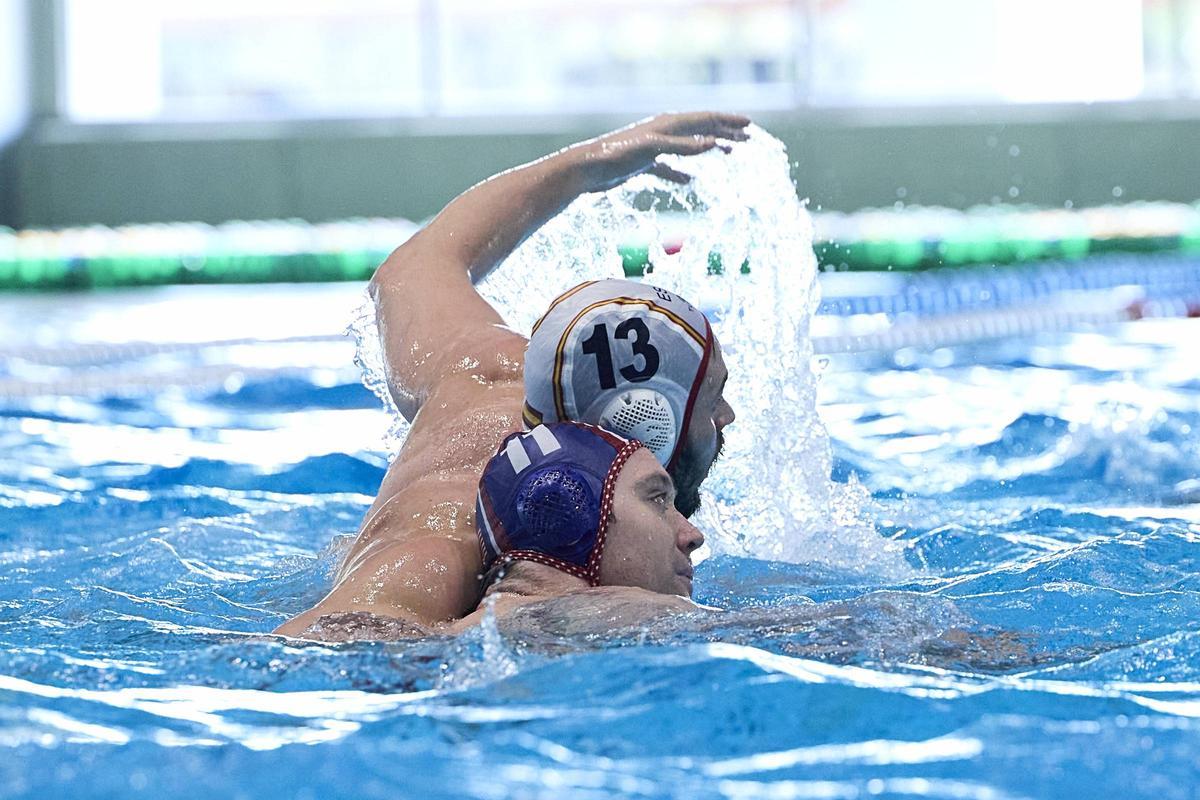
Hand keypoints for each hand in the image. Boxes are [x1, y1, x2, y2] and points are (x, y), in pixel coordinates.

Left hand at [577, 111, 751, 190]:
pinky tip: (690, 181)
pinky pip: (669, 167)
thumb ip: (682, 147)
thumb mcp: (653, 149)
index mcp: (667, 124)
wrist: (586, 169)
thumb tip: (713, 143)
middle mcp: (662, 131)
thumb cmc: (617, 155)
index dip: (728, 121)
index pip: (705, 119)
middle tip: (748, 138)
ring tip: (728, 152)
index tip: (750, 125)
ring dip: (709, 147)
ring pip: (688, 146)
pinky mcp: (642, 164)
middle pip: (700, 129)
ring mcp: (653, 147)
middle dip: (725, 132)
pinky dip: (682, 172)